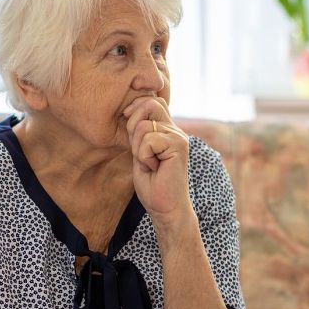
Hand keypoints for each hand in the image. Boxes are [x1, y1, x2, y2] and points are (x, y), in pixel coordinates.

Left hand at [123, 95, 191, 226]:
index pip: (151, 101)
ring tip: (149, 164)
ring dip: (138, 148)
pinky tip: (155, 169)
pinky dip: (144, 157)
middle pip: (149, 104)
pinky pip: (148, 141)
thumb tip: (130, 110)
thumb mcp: (139, 153)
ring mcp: (178, 137)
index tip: (130, 132)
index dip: (135, 109)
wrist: (165, 208)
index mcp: (167, 129)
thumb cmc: (152, 184)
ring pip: (143, 126)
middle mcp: (175, 130)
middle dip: (132, 125)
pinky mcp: (178, 146)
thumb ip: (138, 132)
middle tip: (138, 151)